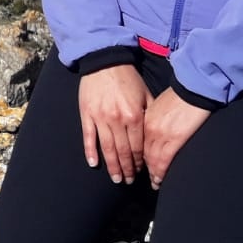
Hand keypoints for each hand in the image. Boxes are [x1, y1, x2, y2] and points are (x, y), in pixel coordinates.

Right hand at [77, 65, 148, 183]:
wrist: (105, 62)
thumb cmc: (128, 78)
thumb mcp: (145, 94)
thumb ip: (150, 114)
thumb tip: (155, 135)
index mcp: (134, 116)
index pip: (139, 146)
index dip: (141, 161)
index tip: (142, 171)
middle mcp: (117, 120)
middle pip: (123, 151)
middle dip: (128, 169)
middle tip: (128, 181)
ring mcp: (100, 118)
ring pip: (107, 149)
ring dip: (112, 166)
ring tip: (116, 179)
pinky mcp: (87, 115)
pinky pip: (89, 137)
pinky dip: (90, 152)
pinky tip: (94, 164)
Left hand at [142, 89, 211, 187]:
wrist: (192, 89)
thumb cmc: (179, 95)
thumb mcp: (158, 105)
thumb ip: (152, 118)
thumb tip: (152, 128)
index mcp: (144, 119)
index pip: (136, 143)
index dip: (136, 156)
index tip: (135, 165)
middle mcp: (149, 128)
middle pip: (142, 153)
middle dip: (140, 168)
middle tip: (140, 179)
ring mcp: (160, 135)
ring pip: (152, 159)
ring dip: (152, 173)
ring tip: (154, 183)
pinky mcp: (174, 139)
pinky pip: (163, 161)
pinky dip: (160, 172)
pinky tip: (159, 180)